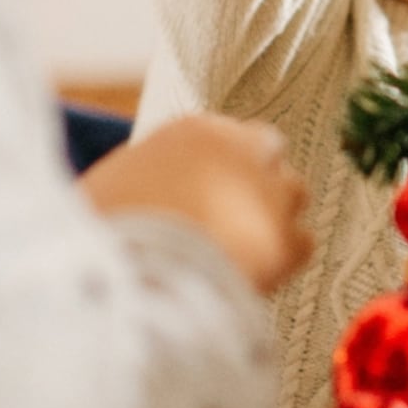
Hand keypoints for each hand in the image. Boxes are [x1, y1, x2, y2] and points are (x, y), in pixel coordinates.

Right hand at [81, 114, 311, 297]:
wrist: (127, 276)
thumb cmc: (106, 232)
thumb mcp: (116, 183)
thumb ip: (150, 177)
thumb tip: (155, 196)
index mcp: (194, 132)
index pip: (228, 135)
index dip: (222, 165)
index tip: (210, 186)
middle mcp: (240, 151)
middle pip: (268, 153)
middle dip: (253, 181)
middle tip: (231, 216)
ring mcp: (268, 193)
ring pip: (292, 194)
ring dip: (272, 215)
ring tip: (244, 248)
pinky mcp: (285, 240)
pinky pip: (302, 243)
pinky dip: (283, 259)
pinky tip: (258, 275)